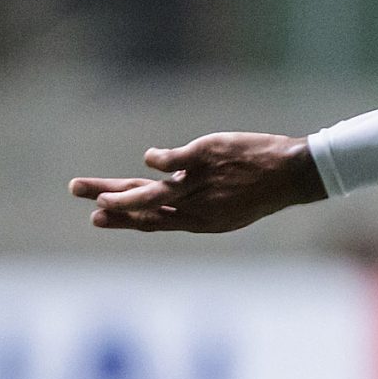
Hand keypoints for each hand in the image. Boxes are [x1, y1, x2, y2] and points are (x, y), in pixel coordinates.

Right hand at [70, 133, 325, 233]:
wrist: (294, 174)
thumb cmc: (263, 189)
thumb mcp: (230, 206)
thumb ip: (196, 202)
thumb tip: (168, 193)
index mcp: (202, 221)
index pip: (155, 223)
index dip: (125, 221)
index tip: (97, 216)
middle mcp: (198, 206)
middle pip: (146, 208)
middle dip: (113, 205)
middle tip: (83, 199)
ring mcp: (202, 182)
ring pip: (154, 192)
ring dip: (123, 193)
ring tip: (94, 193)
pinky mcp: (207, 155)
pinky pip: (175, 160)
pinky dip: (159, 160)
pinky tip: (149, 157)